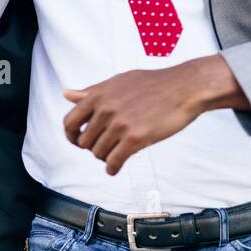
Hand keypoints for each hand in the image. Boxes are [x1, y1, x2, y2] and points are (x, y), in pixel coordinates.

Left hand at [62, 59, 229, 175]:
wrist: (184, 88)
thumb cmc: (153, 83)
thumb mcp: (118, 81)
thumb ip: (92, 91)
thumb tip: (66, 94)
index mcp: (98, 94)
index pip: (70, 121)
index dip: (71, 135)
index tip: (78, 141)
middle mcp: (105, 109)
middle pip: (84, 142)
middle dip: (93, 147)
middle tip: (105, 147)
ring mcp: (120, 124)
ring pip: (98, 153)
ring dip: (105, 157)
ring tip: (116, 154)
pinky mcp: (135, 139)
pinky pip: (114, 162)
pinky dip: (112, 168)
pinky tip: (116, 168)